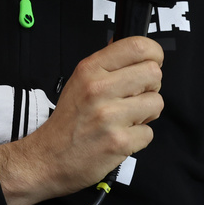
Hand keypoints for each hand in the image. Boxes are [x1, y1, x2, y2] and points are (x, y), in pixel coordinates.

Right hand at [0, 36, 163, 204]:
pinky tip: (121, 136)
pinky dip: (139, 137)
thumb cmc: (68, 120)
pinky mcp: (118, 142)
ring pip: (156, 103)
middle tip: (136, 96)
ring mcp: (109, 116)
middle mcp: (99, 89)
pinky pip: (149, 133)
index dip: (154, 53)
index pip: (137, 46)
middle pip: (154, 74)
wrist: (47, 158)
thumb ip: (107, 64)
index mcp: (90, 69)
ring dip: (147, 113)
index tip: (153, 62)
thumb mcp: (80, 80)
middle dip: (151, 86)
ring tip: (127, 119)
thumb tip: (134, 48)